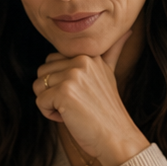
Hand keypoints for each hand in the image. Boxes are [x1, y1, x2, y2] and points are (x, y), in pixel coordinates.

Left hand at [33, 29, 149, 165]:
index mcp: (88, 54)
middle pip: (42, 72)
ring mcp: (73, 75)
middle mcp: (81, 60)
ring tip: (72, 110)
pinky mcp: (64, 92)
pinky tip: (69, 117)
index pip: (52, 61)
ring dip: (50, 103)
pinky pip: (39, 101)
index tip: (80, 94)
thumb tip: (128, 29)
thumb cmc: (107, 111)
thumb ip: (112, 52)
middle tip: (75, 104)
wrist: (115, 136)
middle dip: (51, 92)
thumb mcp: (110, 74)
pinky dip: (49, 114)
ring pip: (38, 86)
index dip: (60, 82)